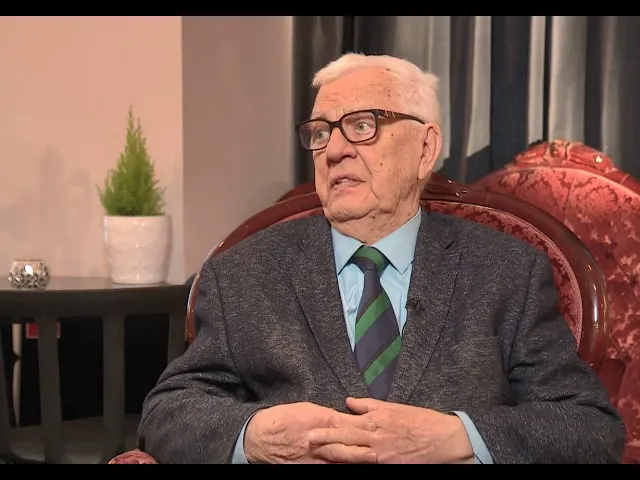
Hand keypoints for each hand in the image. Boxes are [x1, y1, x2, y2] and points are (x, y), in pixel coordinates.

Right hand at [244, 401, 377, 463]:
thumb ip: (327, 417)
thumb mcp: (306, 410)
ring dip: (353, 460)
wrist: (259, 437)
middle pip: (343, 445)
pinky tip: (347, 468)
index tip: (376, 426)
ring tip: (369, 460)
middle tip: (377, 451)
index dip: (361, 426)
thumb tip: (346, 419)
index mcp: (318, 421)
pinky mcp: (306, 467)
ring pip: (336, 460)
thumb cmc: (282, 419)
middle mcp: (317, 440)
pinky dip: (335, 467)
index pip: (344, 424)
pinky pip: (325, 468)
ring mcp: (312, 458)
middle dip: (361, 449)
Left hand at [308, 397, 473, 463]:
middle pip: (346, 438)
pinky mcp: (388, 464)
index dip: (329, 425)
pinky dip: (354, 463)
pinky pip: (366, 464)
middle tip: (307, 440)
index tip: (313, 426)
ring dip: (335, 452)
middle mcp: (376, 435)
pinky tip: (341, 464)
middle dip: (325, 439)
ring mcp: (381, 453)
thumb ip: (369, 405)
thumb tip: (348, 402)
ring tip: (318, 452)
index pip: (347, 422)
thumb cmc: (421, 421)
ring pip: (353, 453)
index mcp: (377, 419)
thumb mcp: (394, 408)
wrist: (445, 439)